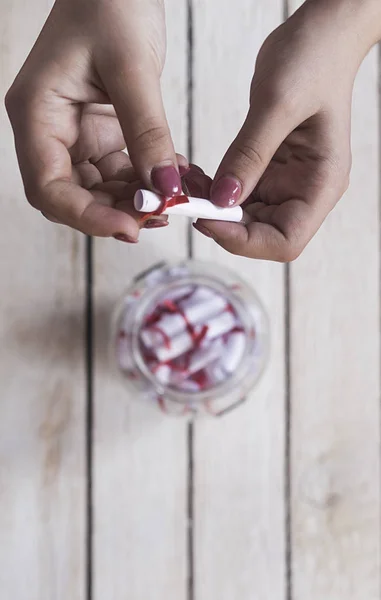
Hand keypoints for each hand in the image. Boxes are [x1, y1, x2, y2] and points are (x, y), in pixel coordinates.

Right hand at [5, 0, 183, 239]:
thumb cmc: (110, 5)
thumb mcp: (132, 68)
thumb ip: (147, 132)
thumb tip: (164, 188)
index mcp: (37, 115)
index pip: (48, 189)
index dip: (86, 216)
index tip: (130, 226)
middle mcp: (50, 132)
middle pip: (74, 197)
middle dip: (117, 212)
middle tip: (162, 215)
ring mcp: (75, 136)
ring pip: (100, 190)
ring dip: (138, 201)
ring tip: (178, 199)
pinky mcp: (100, 134)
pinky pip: (121, 172)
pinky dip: (147, 181)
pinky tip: (175, 178)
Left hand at [194, 0, 378, 260]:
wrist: (322, 33)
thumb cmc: (314, 60)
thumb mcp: (277, 105)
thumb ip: (249, 156)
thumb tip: (223, 201)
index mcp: (321, 184)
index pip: (285, 240)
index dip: (245, 240)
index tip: (208, 218)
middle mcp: (305, 191)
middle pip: (262, 234)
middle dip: (223, 224)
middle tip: (188, 203)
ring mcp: (286, 182)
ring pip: (245, 217)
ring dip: (214, 209)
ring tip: (187, 185)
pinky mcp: (269, 170)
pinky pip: (237, 192)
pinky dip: (214, 190)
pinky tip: (194, 175)